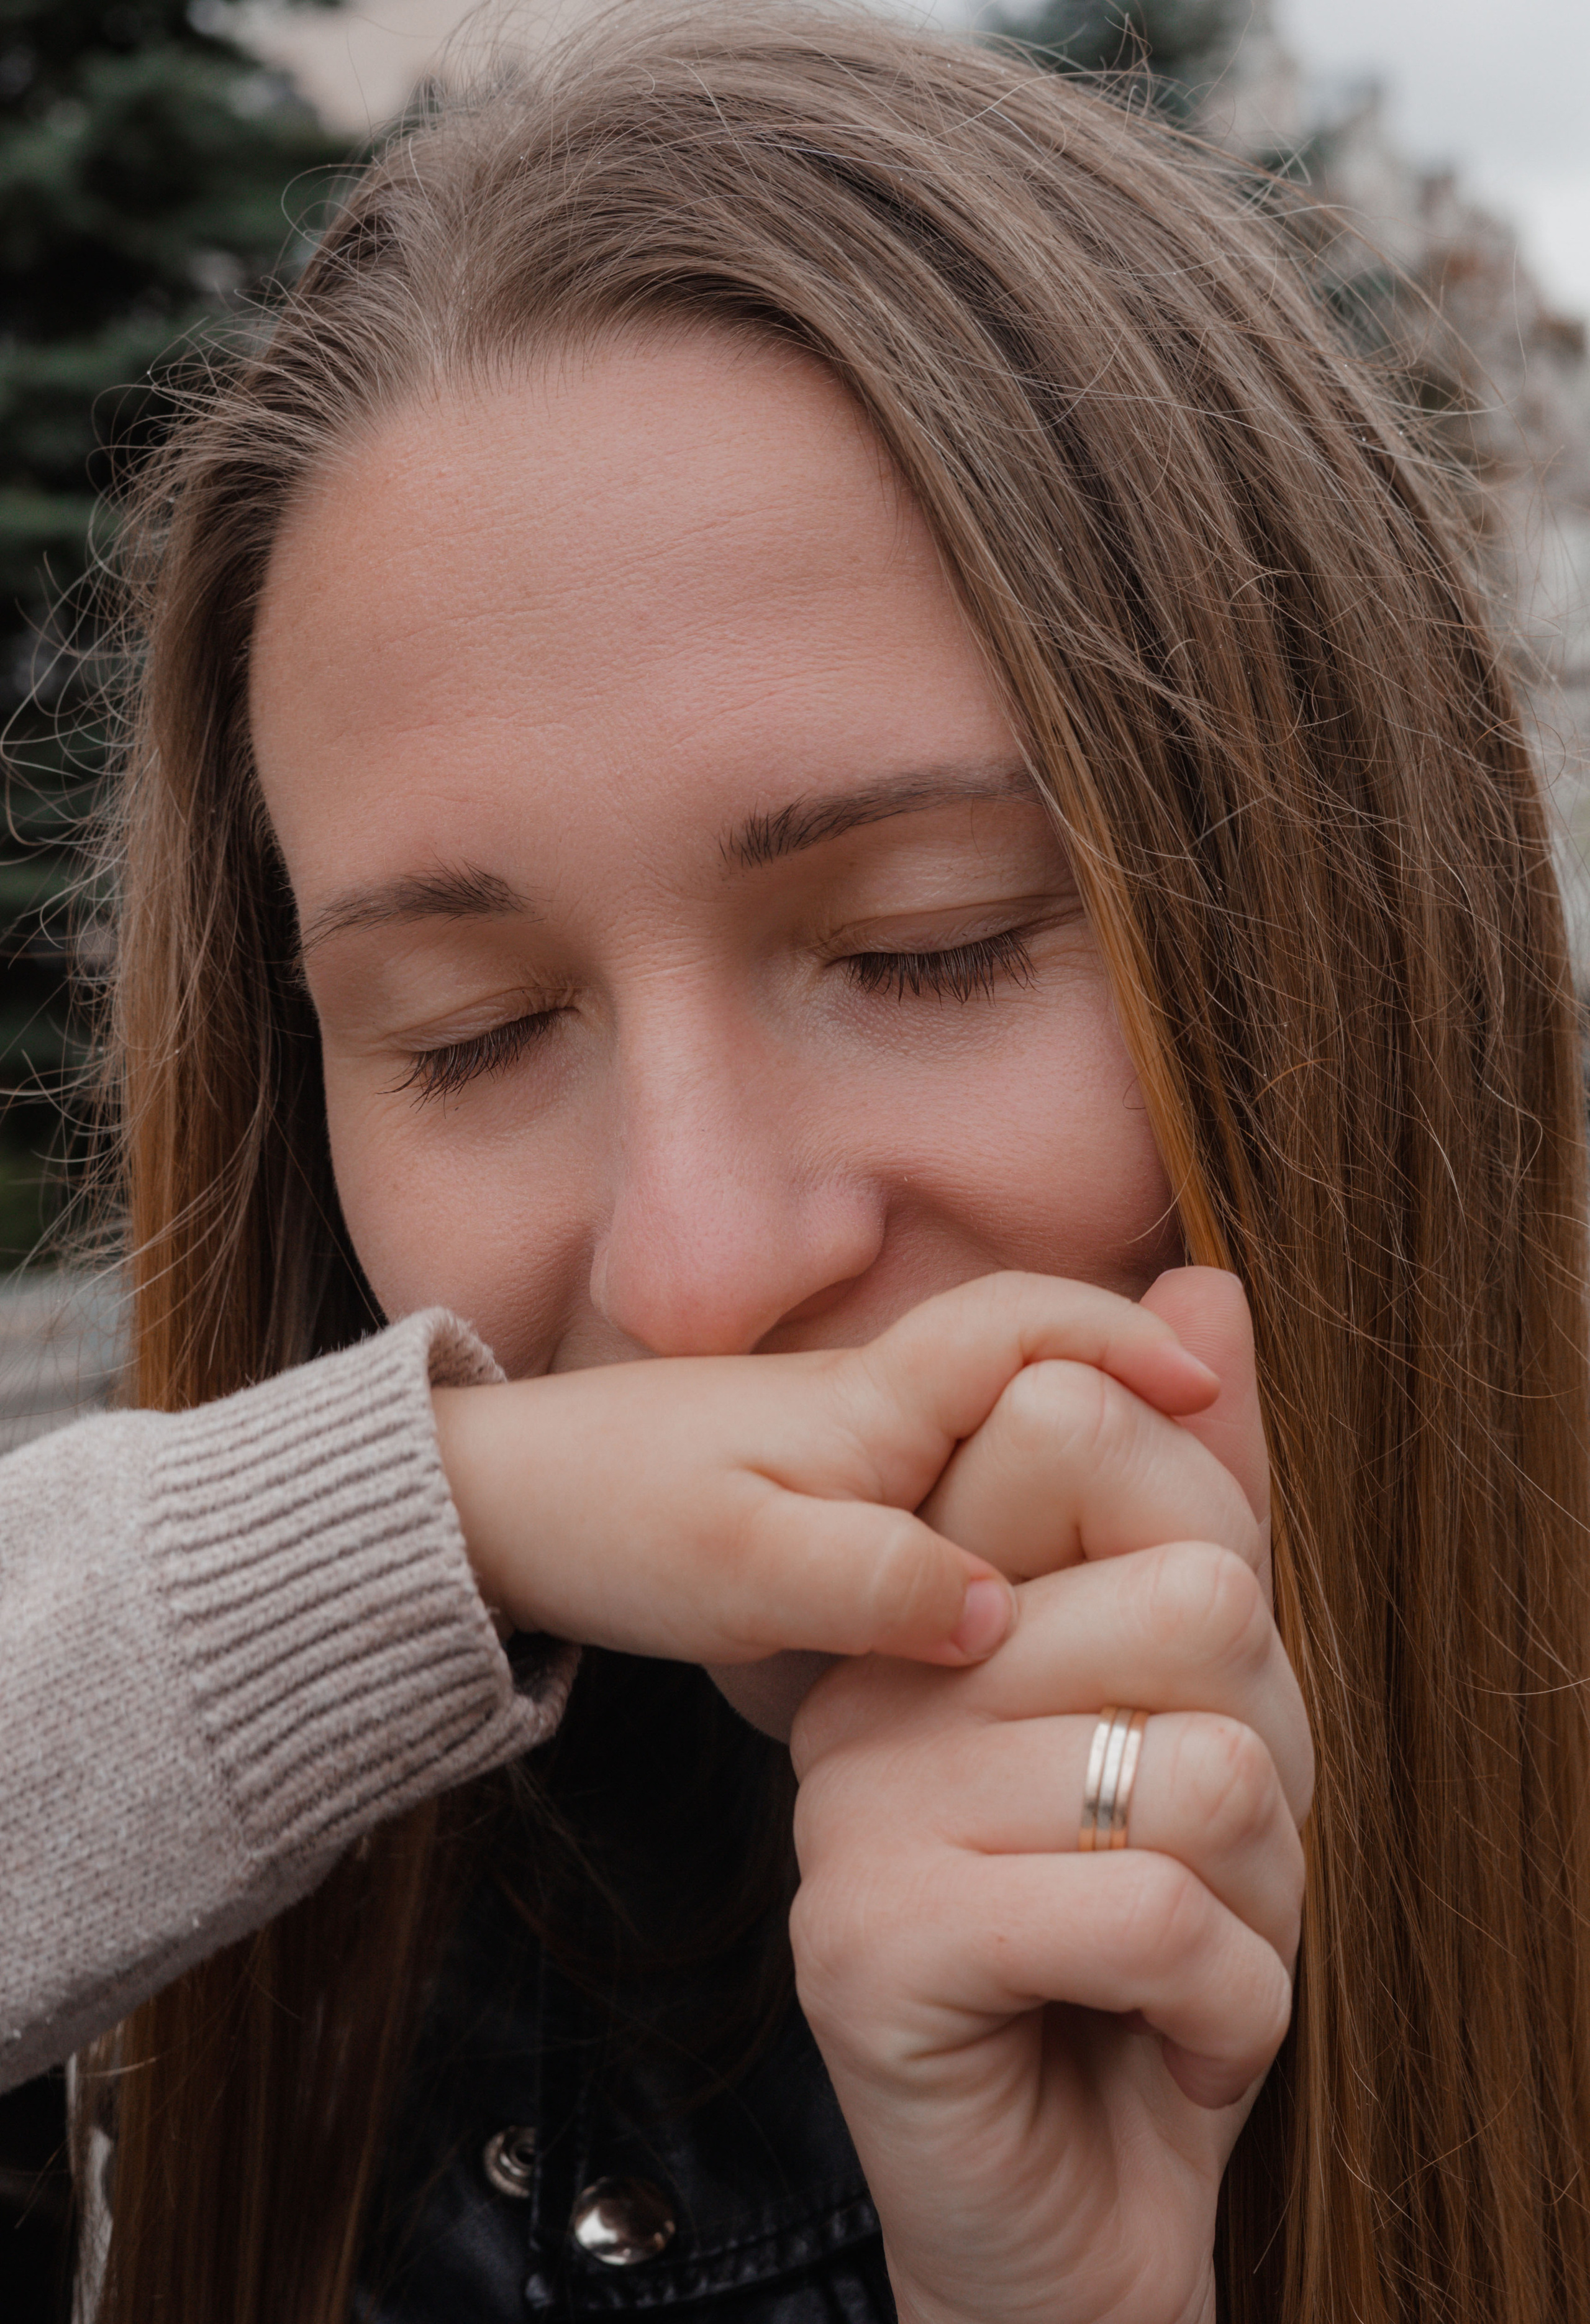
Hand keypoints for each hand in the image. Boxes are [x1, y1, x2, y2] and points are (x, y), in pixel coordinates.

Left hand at [431, 1271, 1218, 1671]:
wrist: (503, 1509)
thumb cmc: (612, 1521)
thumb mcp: (739, 1564)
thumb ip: (871, 1582)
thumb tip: (1001, 1618)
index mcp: (876, 1396)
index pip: (1028, 1326)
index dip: (1128, 1343)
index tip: (1209, 1390)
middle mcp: (885, 1404)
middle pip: (1048, 1378)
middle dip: (1141, 1418)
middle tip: (1229, 1497)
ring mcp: (863, 1448)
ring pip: (1011, 1443)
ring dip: (1088, 1483)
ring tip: (1166, 1567)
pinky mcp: (838, 1497)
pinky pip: (964, 1494)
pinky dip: (1022, 1529)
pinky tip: (1040, 1605)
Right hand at [787, 1269, 1309, 2323]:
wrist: (1072, 2217)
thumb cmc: (1152, 1936)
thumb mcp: (1210, 1702)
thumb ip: (1195, 1488)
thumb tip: (1205, 1278)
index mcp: (932, 1600)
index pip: (1092, 1428)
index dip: (1221, 1578)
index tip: (1192, 1703)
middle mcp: (872, 1681)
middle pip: (1193, 1591)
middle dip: (1271, 1763)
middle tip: (1203, 1861)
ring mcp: (851, 1812)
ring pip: (1205, 1766)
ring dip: (1266, 1904)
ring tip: (1185, 1952)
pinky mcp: (870, 1948)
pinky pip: (1156, 1916)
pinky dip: (1230, 2010)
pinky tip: (1164, 2043)